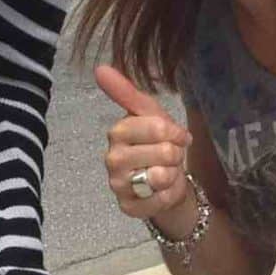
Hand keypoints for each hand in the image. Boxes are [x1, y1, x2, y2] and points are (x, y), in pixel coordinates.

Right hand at [97, 66, 193, 226]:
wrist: (166, 180)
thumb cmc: (157, 143)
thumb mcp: (149, 114)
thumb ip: (126, 92)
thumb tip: (99, 67)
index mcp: (118, 132)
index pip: (157, 127)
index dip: (175, 133)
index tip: (175, 136)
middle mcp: (112, 158)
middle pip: (164, 152)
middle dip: (175, 155)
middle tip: (169, 157)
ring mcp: (118, 185)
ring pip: (162, 176)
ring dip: (174, 174)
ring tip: (166, 172)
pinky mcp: (127, 207)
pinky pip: (161, 200)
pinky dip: (170, 194)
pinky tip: (163, 190)